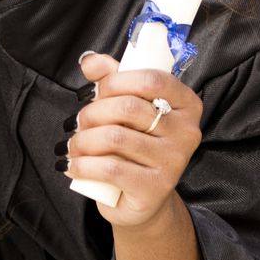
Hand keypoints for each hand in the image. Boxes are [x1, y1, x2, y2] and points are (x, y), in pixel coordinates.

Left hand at [64, 51, 202, 228]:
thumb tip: (89, 60)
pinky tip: (72, 165)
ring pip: (115, 137)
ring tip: (72, 144)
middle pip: (129, 108)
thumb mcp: (128, 108)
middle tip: (77, 122)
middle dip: (92, 112)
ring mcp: (174, 161)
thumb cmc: (135, 146)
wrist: (144, 199)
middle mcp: (187, 132)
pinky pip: (111, 168)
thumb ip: (112, 79)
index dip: (116, 81)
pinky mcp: (155, 188)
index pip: (152, 80)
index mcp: (186, 104)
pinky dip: (83, 165)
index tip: (95, 91)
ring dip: (82, 140)